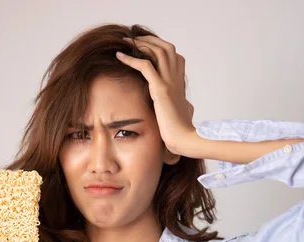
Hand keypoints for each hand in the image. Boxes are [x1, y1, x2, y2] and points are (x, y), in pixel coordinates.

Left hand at [117, 35, 199, 156]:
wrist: (184, 140)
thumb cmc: (180, 132)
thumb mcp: (180, 113)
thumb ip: (178, 106)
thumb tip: (181, 109)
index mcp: (180, 83)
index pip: (173, 55)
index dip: (159, 47)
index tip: (145, 47)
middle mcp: (177, 79)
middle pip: (166, 48)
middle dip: (149, 40)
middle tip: (133, 39)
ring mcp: (170, 82)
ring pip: (157, 51)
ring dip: (140, 44)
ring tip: (125, 42)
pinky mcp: (161, 89)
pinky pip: (145, 66)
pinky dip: (131, 58)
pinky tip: (119, 56)